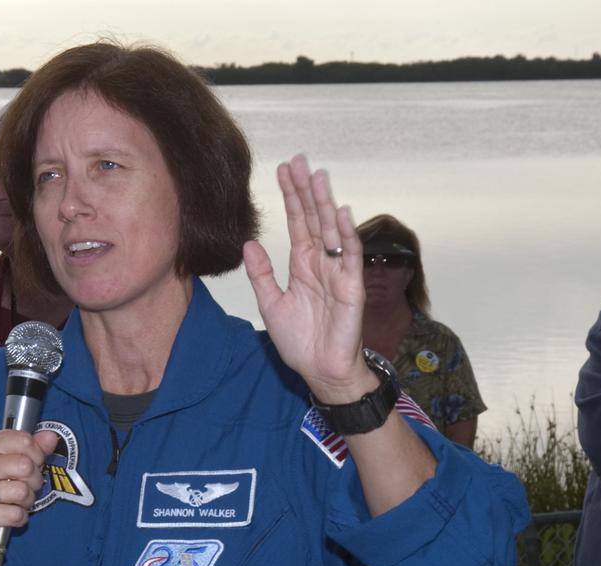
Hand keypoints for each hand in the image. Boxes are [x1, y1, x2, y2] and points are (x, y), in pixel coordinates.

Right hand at [0, 429, 59, 559]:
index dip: (37, 453)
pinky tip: (11, 514)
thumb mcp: (14, 462)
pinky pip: (15, 514)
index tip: (35, 461)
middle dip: (34, 478)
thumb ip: (34, 448)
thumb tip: (50, 437)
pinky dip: (20, 517)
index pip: (22, 440)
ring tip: (18, 500)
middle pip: (23, 465)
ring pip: (21, 491)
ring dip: (27, 499)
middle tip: (28, 484)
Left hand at [243, 155, 373, 401]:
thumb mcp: (271, 304)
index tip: (283, 170)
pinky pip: (350, 257)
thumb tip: (248, 244)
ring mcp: (338, 272)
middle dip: (306, 190)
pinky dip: (347, 235)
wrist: (319, 370)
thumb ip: (261, 274)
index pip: (297, 223)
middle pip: (314, 219)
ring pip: (332, 230)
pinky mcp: (351, 287)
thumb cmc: (300, 341)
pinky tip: (341, 213)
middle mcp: (322, 263)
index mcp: (303, 265)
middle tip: (299, 160)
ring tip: (318, 176)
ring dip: (325, 203)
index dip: (291, 197)